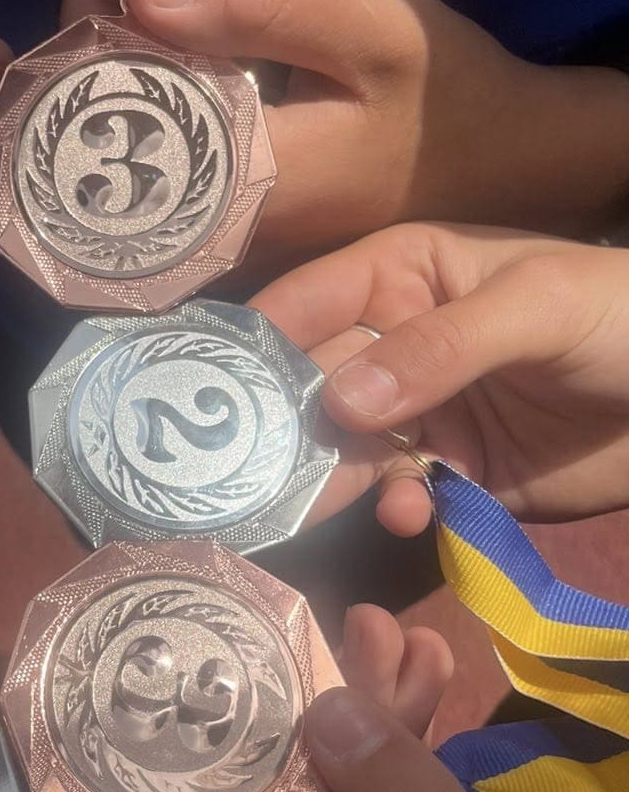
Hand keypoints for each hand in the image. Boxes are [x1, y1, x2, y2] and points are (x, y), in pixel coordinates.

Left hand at [64, 0, 628, 263]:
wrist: (494, 162)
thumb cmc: (439, 90)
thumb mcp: (369, 24)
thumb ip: (259, 0)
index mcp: (233, 181)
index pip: (111, 117)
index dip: (87, 33)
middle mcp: (204, 225)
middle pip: (99, 136)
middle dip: (88, 36)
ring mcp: (208, 230)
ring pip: (119, 141)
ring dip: (112, 54)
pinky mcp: (219, 218)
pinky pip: (149, 147)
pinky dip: (144, 81)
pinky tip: (163, 24)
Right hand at [249, 222, 628, 532]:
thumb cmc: (617, 315)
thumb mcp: (534, 308)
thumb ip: (440, 347)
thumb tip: (340, 400)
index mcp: (401, 275)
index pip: (309, 300)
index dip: (256, 340)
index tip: (204, 388)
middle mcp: (392, 344)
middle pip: (310, 384)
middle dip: (276, 424)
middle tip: (232, 468)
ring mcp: (418, 414)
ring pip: (343, 449)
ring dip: (325, 478)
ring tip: (303, 507)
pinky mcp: (450, 476)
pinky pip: (398, 496)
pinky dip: (395, 510)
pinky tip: (412, 516)